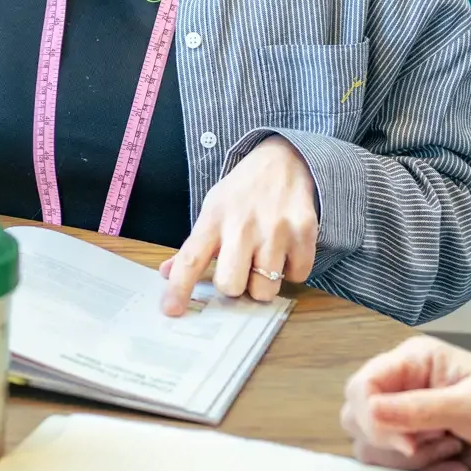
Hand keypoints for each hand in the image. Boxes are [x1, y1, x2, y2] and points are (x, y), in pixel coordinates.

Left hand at [158, 135, 317, 316]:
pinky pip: (297, 276)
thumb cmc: (243, 193)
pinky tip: (286, 251)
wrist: (284, 160)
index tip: (171, 310)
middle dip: (235, 287)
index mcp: (213, 219)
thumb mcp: (212, 210)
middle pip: (231, 285)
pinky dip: (292, 270)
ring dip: (264, 283)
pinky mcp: (304, 232)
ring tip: (265, 260)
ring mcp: (275, 229)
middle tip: (240, 271)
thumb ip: (192, 246)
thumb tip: (167, 274)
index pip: (190, 259)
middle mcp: (242, 225)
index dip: (179, 289)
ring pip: (265, 290)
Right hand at [340, 336, 470, 470]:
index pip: (362, 386)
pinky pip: (396, 466)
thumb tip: (367, 412)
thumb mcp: (469, 405)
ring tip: (452, 451)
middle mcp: (402, 386)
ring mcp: (408, 418)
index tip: (407, 444)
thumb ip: (417, 410)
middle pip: (356, 416)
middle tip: (429, 446)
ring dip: (411, 459)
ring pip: (373, 446)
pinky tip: (457, 465)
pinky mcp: (419, 446)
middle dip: (391, 441)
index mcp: (412, 361)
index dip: (373, 418)